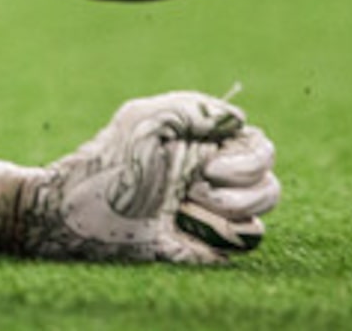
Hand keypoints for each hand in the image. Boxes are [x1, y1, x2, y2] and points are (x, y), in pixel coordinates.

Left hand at [23, 92, 279, 263]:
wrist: (82, 217)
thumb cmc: (108, 166)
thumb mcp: (143, 122)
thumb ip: (192, 109)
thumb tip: (241, 118)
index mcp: (206, 142)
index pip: (259, 147)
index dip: (249, 160)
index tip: (210, 167)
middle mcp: (217, 176)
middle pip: (269, 184)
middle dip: (236, 193)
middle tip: (191, 191)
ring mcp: (215, 211)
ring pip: (259, 216)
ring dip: (220, 214)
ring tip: (178, 209)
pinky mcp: (210, 242)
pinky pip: (242, 242)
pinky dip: (217, 236)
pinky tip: (181, 230)